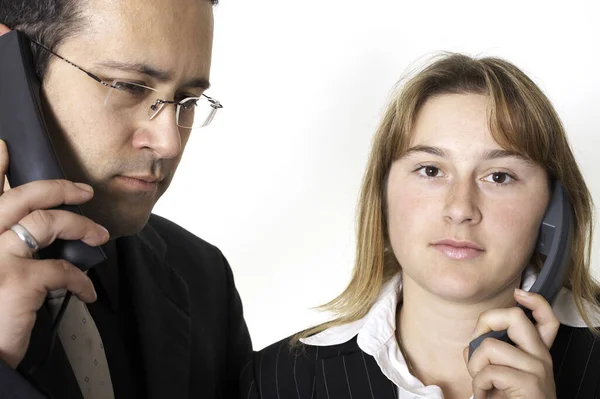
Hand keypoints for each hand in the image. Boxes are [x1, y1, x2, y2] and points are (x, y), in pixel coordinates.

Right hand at [0, 140, 108, 368]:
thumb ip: (5, 250)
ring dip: (80, 227)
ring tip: (98, 237)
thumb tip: (35, 235)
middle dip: (57, 188)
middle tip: (83, 191)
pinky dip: (81, 280)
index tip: (4, 146)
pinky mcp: (19, 282)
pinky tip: (87, 293)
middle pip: (20, 199)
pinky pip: (62, 268)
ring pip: (47, 223)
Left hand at [464, 288, 558, 398]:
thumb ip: (493, 352)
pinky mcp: (529, 384)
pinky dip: (478, 385)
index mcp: (536, 353)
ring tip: (481, 384)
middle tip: (478, 346)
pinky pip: (489, 372)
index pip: (546, 319)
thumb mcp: (500, 373)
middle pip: (515, 317)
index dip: (534, 301)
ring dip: (474, 366)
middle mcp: (541, 358)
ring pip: (490, 346)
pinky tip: (485, 396)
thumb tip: (474, 340)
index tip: (519, 293)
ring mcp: (537, 370)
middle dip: (485, 323)